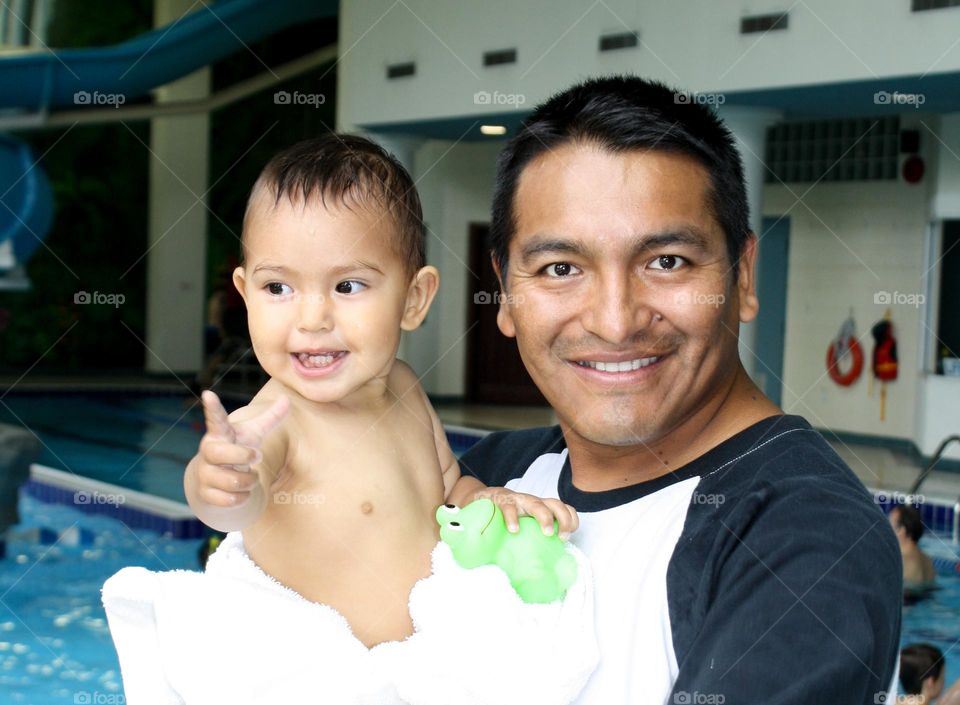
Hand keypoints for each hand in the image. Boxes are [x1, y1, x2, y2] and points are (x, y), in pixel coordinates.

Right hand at [193, 390, 289, 507]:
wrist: (217, 478)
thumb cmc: (238, 449)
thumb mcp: (254, 433)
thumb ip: (270, 417)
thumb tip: (286, 399)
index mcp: (220, 434)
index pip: (215, 419)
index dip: (212, 408)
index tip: (208, 393)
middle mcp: (208, 452)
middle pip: (220, 453)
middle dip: (243, 456)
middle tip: (257, 456)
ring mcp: (204, 473)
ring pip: (229, 480)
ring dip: (249, 481)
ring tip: (250, 478)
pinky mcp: (205, 493)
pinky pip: (228, 500)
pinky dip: (242, 498)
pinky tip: (241, 492)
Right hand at [473, 487, 578, 537]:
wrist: (481, 499)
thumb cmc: (506, 517)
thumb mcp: (523, 526)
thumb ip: (531, 540)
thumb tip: (538, 574)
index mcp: (540, 509)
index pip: (563, 508)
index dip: (570, 520)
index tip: (567, 536)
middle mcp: (533, 503)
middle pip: (555, 504)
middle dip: (563, 519)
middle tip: (561, 537)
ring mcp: (518, 500)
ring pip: (537, 504)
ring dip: (545, 517)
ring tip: (548, 533)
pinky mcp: (501, 501)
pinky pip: (509, 508)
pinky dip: (513, 518)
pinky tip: (514, 530)